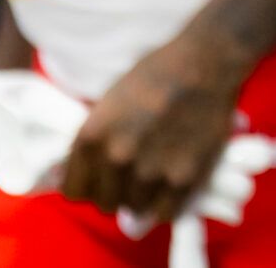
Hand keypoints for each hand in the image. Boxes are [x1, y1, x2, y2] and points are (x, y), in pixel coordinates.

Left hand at [60, 28, 251, 224]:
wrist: (206, 62)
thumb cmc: (156, 74)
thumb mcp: (109, 103)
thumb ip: (94, 141)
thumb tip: (70, 177)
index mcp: (91, 138)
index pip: (74, 191)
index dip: (90, 183)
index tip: (104, 176)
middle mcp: (116, 158)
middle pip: (104, 202)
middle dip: (117, 190)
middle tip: (135, 173)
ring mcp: (150, 171)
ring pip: (135, 208)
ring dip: (144, 196)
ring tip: (158, 175)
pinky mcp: (184, 178)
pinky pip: (166, 212)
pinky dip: (168, 203)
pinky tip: (174, 183)